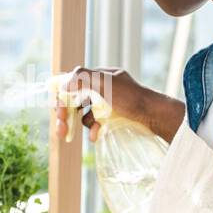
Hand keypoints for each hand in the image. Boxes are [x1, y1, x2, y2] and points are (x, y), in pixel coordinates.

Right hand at [53, 66, 182, 142]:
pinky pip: (95, 125)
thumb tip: (63, 84)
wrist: (154, 116)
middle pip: (75, 101)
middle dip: (66, 116)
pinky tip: (97, 135)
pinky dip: (93, 130)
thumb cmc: (131, 97)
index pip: (72, 83)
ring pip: (84, 115)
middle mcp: (102, 89)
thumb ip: (82, 78)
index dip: (62, 97)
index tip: (58, 112)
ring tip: (90, 131)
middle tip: (60, 130)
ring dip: (82, 124)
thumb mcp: (105, 82)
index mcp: (99, 77)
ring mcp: (107, 105)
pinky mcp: (113, 120)